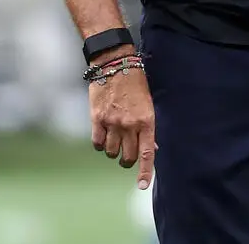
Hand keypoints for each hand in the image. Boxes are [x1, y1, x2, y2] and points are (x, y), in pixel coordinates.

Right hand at [89, 56, 156, 189]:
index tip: (142, 186)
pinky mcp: (96, 119)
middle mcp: (129, 125)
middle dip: (128, 160)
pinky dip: (100, 144)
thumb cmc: (135, 84)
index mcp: (146, 121)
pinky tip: (104, 135)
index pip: (147, 153)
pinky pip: (97, 143)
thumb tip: (151, 149)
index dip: (145, 172)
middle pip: (128, 157)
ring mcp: (112, 123)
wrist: (114, 64)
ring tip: (115, 140)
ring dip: (114, 151)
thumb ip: (148, 127)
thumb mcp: (148, 104)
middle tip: (127, 154)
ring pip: (111, 153)